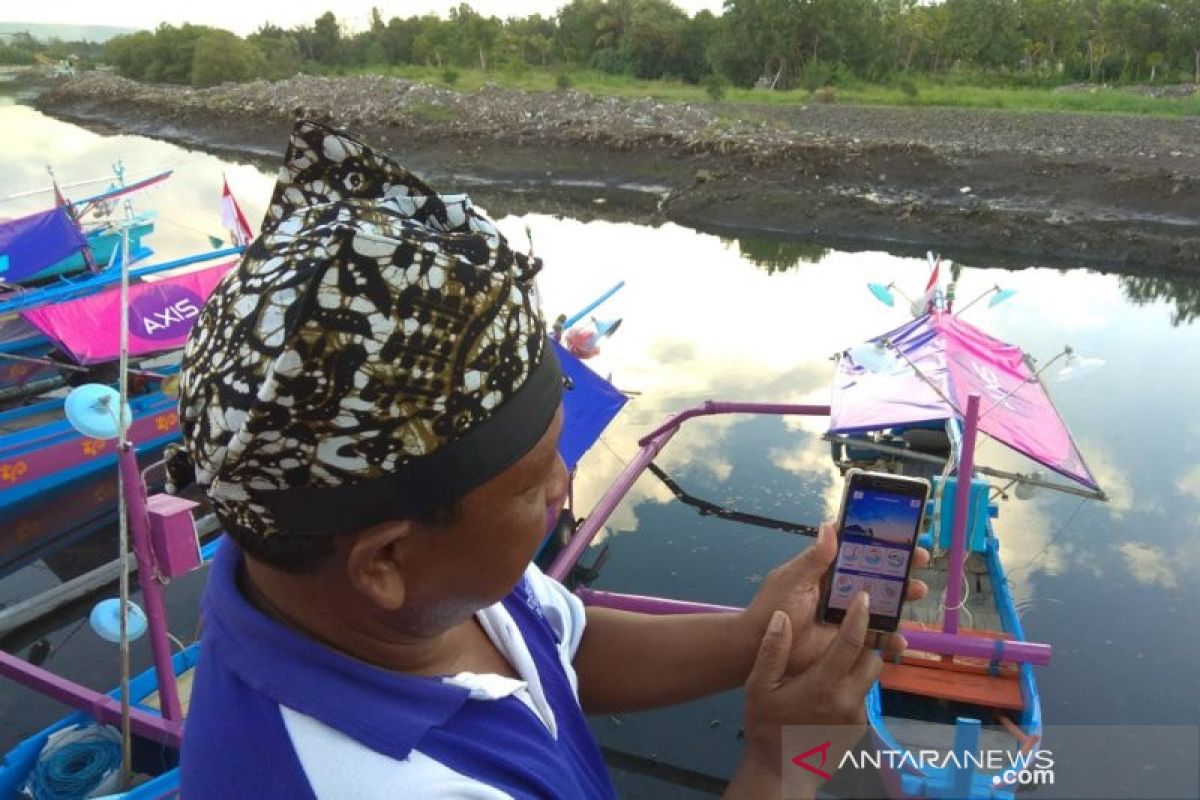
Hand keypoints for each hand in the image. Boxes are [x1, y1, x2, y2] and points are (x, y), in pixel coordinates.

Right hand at [732, 595, 881, 797]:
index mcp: (824, 684)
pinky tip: (834, 684)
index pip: (851, 642)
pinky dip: (854, 683)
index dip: (859, 616)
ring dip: (861, 661)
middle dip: (867, 639)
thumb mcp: (758, 687)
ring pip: (870, 677)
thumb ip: (772, 651)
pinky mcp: (860, 727)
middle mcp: (848, 698)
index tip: (864, 596)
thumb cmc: (766, 726)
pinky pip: (863, 695)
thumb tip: (782, 617)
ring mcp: (857, 715)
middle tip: (854, 624)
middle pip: (872, 657)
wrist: (781, 770)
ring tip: (843, 653)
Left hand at [740, 523, 929, 673]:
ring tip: (918, 591)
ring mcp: (847, 615)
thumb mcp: (791, 580)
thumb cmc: (772, 609)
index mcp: (827, 571)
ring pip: (882, 604)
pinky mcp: (850, 640)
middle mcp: (841, 590)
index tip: (903, 534)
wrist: (759, 649)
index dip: (880, 542)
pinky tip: (901, 640)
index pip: (858, 551)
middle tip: (921, 561)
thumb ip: (813, 558)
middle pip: (877, 576)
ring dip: (902, 598)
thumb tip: (830, 525)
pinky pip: (876, 638)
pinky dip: (891, 638)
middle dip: (900, 568)